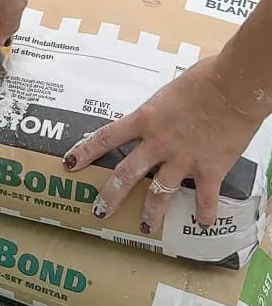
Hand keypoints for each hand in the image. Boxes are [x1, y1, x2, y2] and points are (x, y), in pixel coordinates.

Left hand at [64, 54, 271, 229]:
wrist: (234, 86)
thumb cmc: (204, 78)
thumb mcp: (169, 92)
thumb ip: (159, 110)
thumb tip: (158, 114)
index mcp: (145, 119)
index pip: (106, 137)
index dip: (85, 152)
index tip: (69, 163)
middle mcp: (158, 143)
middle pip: (126, 174)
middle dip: (110, 196)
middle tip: (99, 211)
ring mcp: (183, 159)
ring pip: (159, 193)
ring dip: (150, 212)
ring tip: (144, 227)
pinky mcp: (210, 169)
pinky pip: (205, 196)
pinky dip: (205, 212)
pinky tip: (204, 224)